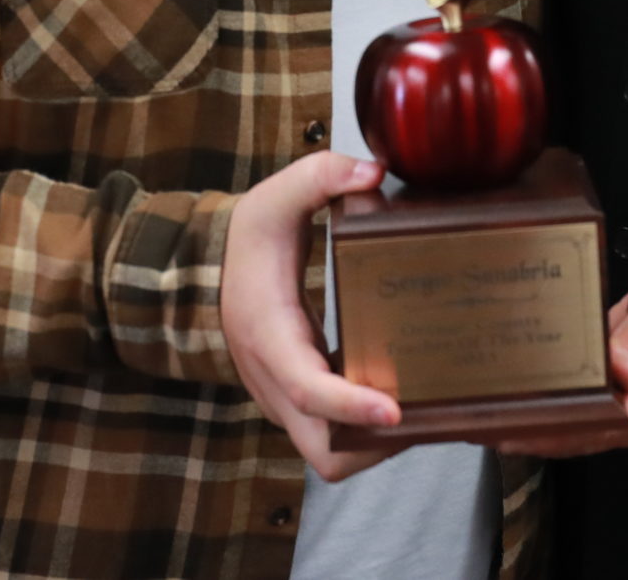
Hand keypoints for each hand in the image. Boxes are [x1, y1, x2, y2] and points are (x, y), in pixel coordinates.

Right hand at [220, 151, 405, 482]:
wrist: (200, 272)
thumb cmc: (244, 239)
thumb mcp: (277, 195)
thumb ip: (323, 175)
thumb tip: (375, 172)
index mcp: (271, 337)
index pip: (308, 390)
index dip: (350, 406)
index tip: (394, 410)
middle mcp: (275, 383)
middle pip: (325, 452)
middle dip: (376, 446)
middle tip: (427, 415)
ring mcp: (284, 400)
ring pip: (331, 456)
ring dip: (376, 446)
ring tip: (426, 411)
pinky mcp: (296, 402)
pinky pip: (332, 438)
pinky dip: (366, 433)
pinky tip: (405, 401)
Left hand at [499, 245, 627, 457]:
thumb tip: (620, 371)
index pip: (600, 426)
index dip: (554, 431)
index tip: (514, 427)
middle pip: (582, 436)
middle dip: (532, 435)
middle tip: (483, 424)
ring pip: (578, 429)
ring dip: (536, 426)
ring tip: (489, 417)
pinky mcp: (623, 392)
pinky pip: (582, 410)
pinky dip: (551, 408)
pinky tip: (521, 398)